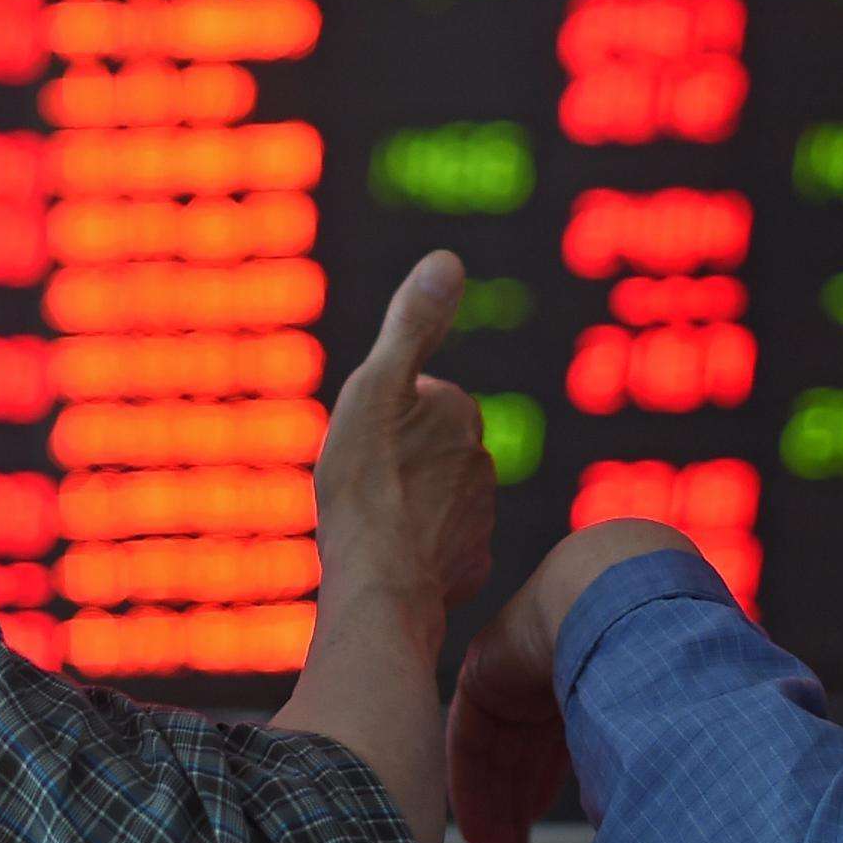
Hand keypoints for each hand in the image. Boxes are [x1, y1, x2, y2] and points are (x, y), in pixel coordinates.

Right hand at [315, 250, 496, 613]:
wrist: (381, 583)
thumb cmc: (367, 484)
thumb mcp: (375, 388)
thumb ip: (412, 324)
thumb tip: (448, 259)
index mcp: (458, 410)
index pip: (415, 401)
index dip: (380, 419)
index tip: (362, 445)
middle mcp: (480, 459)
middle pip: (426, 449)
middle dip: (398, 461)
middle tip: (363, 486)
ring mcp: (479, 516)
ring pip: (435, 498)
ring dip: (408, 506)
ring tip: (375, 523)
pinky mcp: (472, 565)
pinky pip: (441, 547)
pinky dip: (420, 549)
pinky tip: (394, 558)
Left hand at [448, 520, 696, 842]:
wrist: (618, 596)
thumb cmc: (659, 651)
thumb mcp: (653, 713)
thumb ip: (649, 752)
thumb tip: (669, 818)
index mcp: (600, 665)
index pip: (566, 734)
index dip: (551, 786)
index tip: (542, 831)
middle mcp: (554, 663)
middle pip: (525, 749)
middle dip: (519, 810)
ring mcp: (515, 664)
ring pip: (497, 750)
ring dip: (497, 810)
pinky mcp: (483, 669)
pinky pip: (471, 737)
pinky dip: (472, 786)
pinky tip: (479, 829)